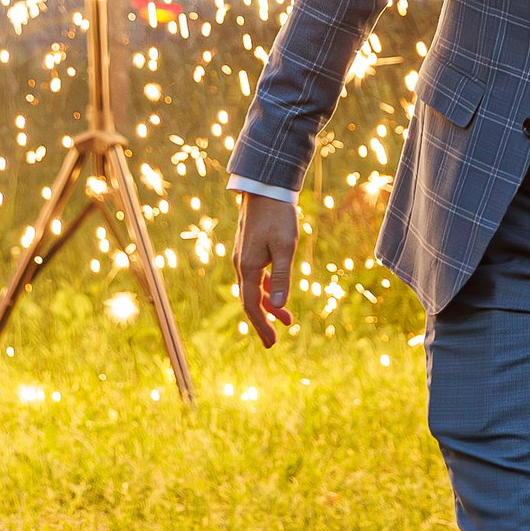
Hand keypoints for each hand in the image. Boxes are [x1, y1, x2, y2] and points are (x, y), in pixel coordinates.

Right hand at [234, 191, 297, 347]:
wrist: (266, 187)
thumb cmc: (278, 215)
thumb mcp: (285, 247)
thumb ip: (282, 277)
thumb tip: (277, 307)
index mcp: (248, 267)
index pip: (251, 305)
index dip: (261, 326)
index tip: (272, 343)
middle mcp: (242, 265)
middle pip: (250, 301)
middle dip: (263, 321)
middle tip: (274, 341)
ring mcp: (244, 256)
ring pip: (254, 289)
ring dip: (268, 305)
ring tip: (287, 320)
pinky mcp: (250, 249)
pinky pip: (257, 276)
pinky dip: (267, 288)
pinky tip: (277, 291)